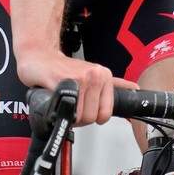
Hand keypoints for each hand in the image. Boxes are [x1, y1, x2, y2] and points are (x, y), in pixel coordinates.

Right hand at [16, 49, 136, 125]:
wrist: (39, 57)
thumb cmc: (64, 68)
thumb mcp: (94, 73)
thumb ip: (114, 83)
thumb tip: (134, 89)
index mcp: (104, 75)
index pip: (106, 112)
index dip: (93, 117)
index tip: (85, 108)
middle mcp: (94, 75)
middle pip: (91, 117)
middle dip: (79, 118)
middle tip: (71, 104)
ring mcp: (78, 78)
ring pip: (79, 117)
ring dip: (68, 115)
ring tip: (64, 101)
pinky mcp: (61, 82)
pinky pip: (65, 109)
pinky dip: (58, 110)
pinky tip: (56, 98)